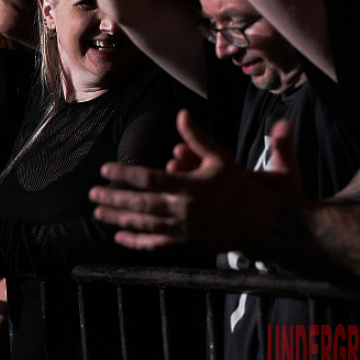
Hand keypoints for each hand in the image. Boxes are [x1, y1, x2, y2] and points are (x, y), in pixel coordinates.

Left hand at [88, 109, 302, 252]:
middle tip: (92, 194)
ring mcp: (185, 230)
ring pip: (144, 225)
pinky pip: (157, 245)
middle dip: (113, 198)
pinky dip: (137, 242)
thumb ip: (197, 138)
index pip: (149, 179)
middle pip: (140, 204)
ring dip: (119, 219)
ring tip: (98, 213)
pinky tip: (120, 238)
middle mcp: (184, 210)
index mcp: (190, 186)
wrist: (267, 224)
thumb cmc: (243, 187)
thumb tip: (181, 114)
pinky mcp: (188, 244)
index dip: (125, 174)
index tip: (105, 170)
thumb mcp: (221, 158)